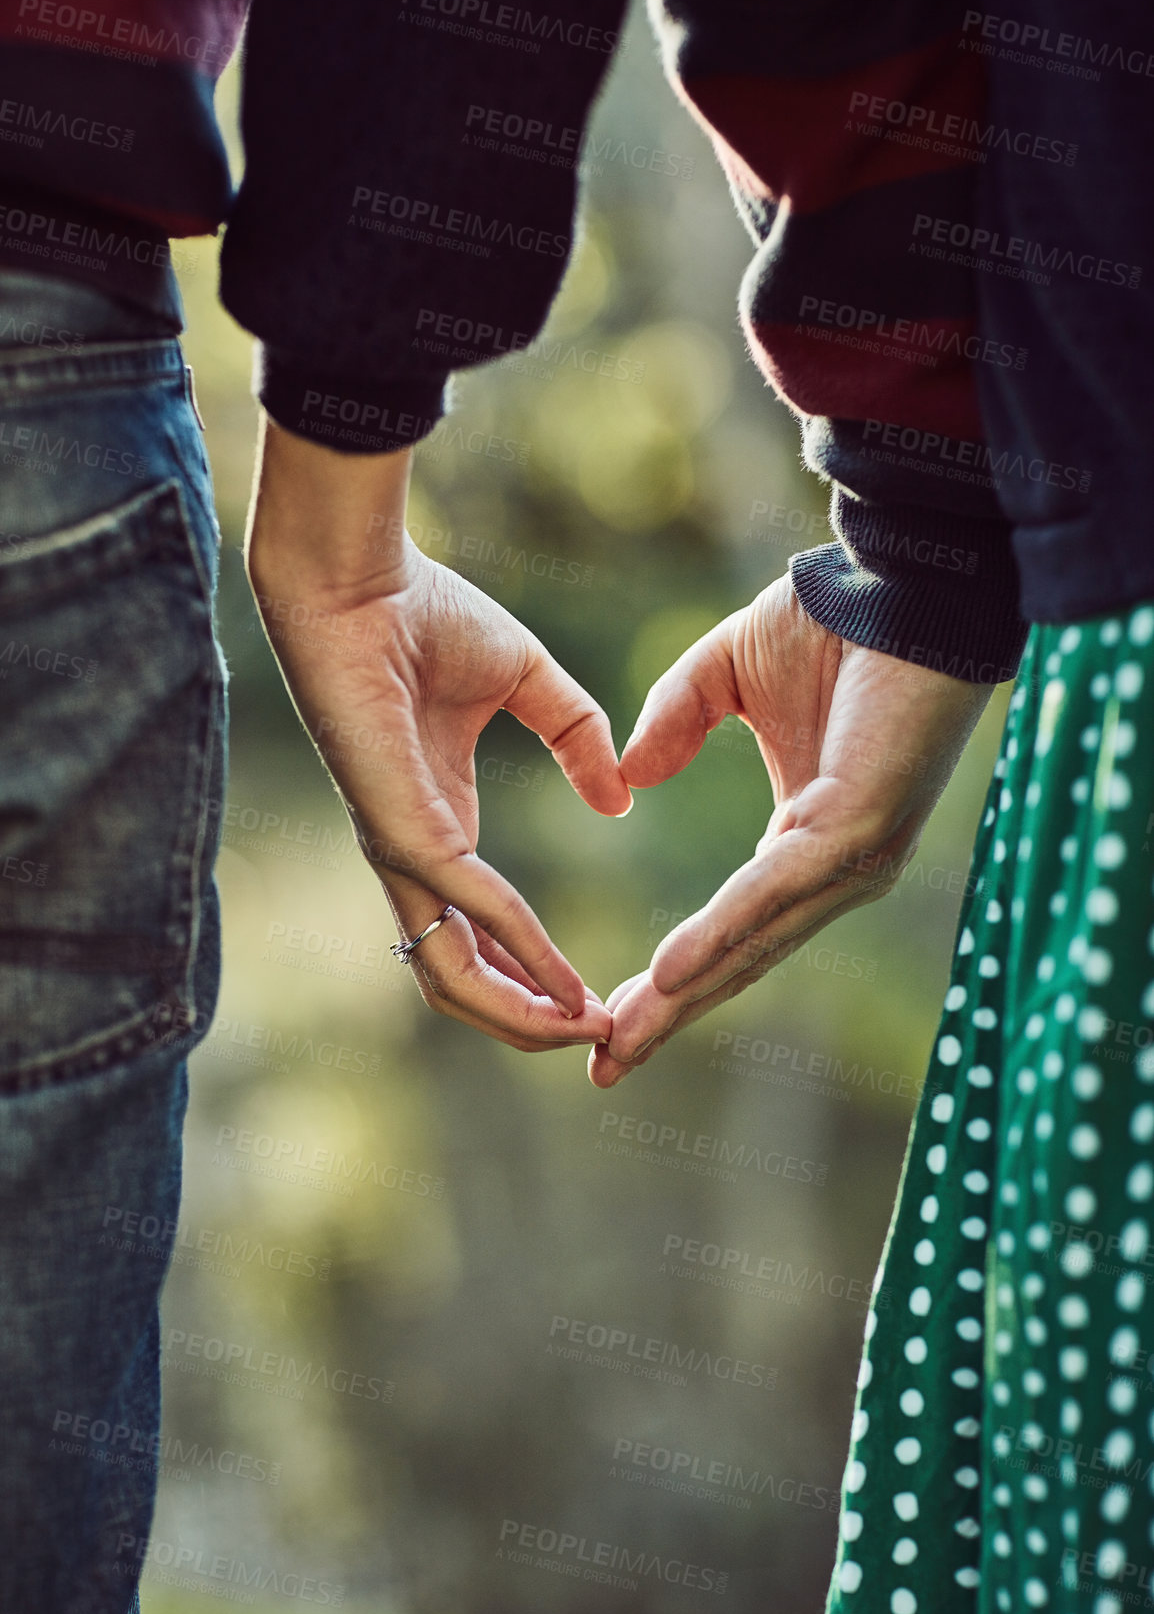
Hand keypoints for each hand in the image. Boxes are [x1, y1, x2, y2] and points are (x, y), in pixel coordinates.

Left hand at [246, 417, 631, 1050]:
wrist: (361, 574)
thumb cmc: (424, 612)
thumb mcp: (530, 680)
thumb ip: (577, 737)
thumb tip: (620, 800)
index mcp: (439, 824)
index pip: (480, 934)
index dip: (536, 976)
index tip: (599, 999)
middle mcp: (415, 856)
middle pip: (460, 982)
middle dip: (529, 1023)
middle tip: (599, 1040)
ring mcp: (403, 851)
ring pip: (452, 977)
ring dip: (522, 1017)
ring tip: (587, 1032)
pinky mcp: (402, 832)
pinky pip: (470, 911)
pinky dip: (522, 952)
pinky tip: (566, 980)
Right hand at [589, 573, 994, 1086]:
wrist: (906, 579)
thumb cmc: (834, 622)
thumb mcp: (725, 674)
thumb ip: (676, 722)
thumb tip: (629, 777)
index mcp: (811, 844)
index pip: (734, 932)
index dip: (674, 981)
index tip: (613, 1025)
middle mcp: (836, 871)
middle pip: (740, 961)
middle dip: (670, 1017)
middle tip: (605, 1069)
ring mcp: (854, 859)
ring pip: (755, 944)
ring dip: (684, 997)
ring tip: (620, 1039)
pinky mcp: (862, 832)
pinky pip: (777, 894)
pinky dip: (722, 934)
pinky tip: (672, 971)